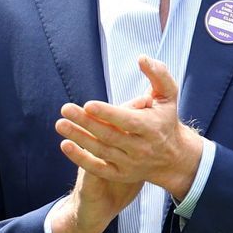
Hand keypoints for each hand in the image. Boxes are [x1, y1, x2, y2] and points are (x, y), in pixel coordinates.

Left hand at [54, 56, 203, 198]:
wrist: (172, 157)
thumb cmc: (165, 119)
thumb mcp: (168, 95)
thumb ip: (158, 74)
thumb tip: (142, 58)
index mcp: (152, 128)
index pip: (128, 121)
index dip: (108, 114)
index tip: (88, 104)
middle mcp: (141, 148)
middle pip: (110, 136)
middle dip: (87, 123)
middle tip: (65, 109)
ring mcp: (130, 164)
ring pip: (101, 151)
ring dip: (79, 138)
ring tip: (60, 124)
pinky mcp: (121, 175)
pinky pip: (98, 168)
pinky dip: (81, 158)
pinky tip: (65, 145)